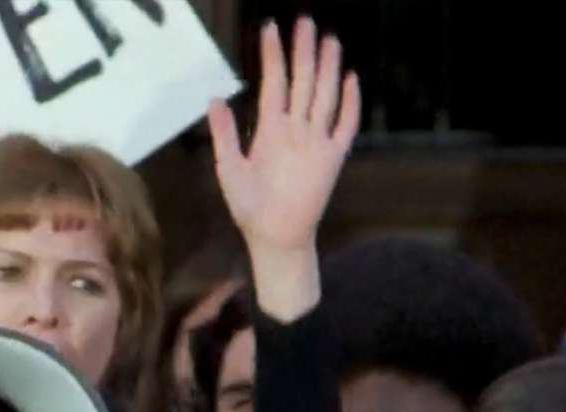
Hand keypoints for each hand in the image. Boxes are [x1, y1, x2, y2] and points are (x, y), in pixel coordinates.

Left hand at [208, 18, 359, 318]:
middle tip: (305, 20)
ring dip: (327, 68)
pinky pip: (345, 125)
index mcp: (270, 130)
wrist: (274, 236)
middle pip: (302, 81)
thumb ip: (224, 134)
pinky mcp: (332, 157)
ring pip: (324, 96)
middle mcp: (295, 130)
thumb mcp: (229, 168)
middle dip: (303, 51)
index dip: (273, 56)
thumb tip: (214, 99)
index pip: (274, 83)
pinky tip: (351, 79)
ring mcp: (315, 141)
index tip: (270, 28)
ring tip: (329, 40)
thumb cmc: (250, 207)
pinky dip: (350, 103)